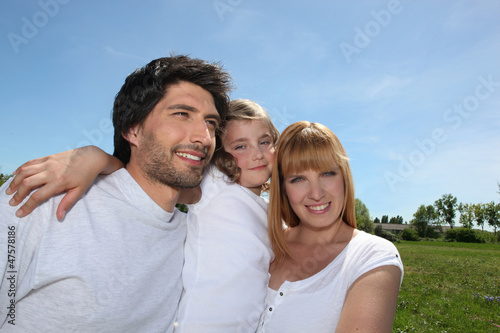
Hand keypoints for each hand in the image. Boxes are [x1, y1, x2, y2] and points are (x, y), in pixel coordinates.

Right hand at [6, 146, 122, 218]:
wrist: (91, 157)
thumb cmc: (86, 175)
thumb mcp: (80, 191)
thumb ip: (67, 203)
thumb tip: (59, 217)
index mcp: (59, 182)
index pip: (37, 196)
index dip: (26, 206)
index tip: (19, 213)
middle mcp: (50, 172)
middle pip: (27, 184)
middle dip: (18, 195)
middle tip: (12, 203)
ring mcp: (48, 163)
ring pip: (25, 172)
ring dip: (15, 181)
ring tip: (9, 191)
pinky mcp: (47, 157)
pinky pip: (30, 162)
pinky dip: (20, 169)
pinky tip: (15, 175)